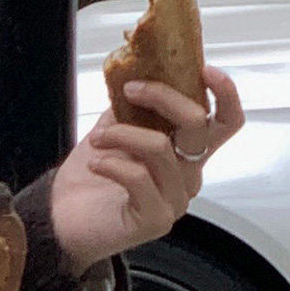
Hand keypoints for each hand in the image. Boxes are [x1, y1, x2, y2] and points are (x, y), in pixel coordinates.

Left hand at [50, 65, 244, 273]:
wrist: (63, 220)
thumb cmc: (90, 180)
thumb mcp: (113, 128)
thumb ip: (131, 106)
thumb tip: (136, 75)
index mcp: (185, 153)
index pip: (226, 123)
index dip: (225, 94)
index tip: (205, 70)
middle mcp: (187, 176)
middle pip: (198, 126)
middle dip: (162, 97)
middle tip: (130, 90)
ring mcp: (175, 199)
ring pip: (161, 148)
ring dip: (122, 133)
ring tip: (98, 139)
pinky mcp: (156, 220)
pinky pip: (139, 178)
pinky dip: (111, 163)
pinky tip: (97, 164)